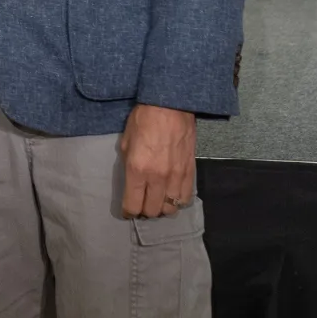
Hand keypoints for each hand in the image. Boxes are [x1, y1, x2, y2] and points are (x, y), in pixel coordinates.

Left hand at [120, 104, 196, 218]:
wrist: (170, 106)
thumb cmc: (143, 120)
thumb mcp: (126, 141)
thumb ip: (128, 163)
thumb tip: (132, 180)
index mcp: (137, 170)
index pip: (133, 204)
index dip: (128, 211)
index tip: (127, 211)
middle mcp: (158, 178)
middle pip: (152, 210)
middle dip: (144, 212)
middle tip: (141, 205)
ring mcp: (176, 176)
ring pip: (171, 208)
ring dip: (162, 208)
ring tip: (156, 202)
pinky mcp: (190, 172)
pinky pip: (185, 197)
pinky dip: (177, 201)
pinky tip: (171, 195)